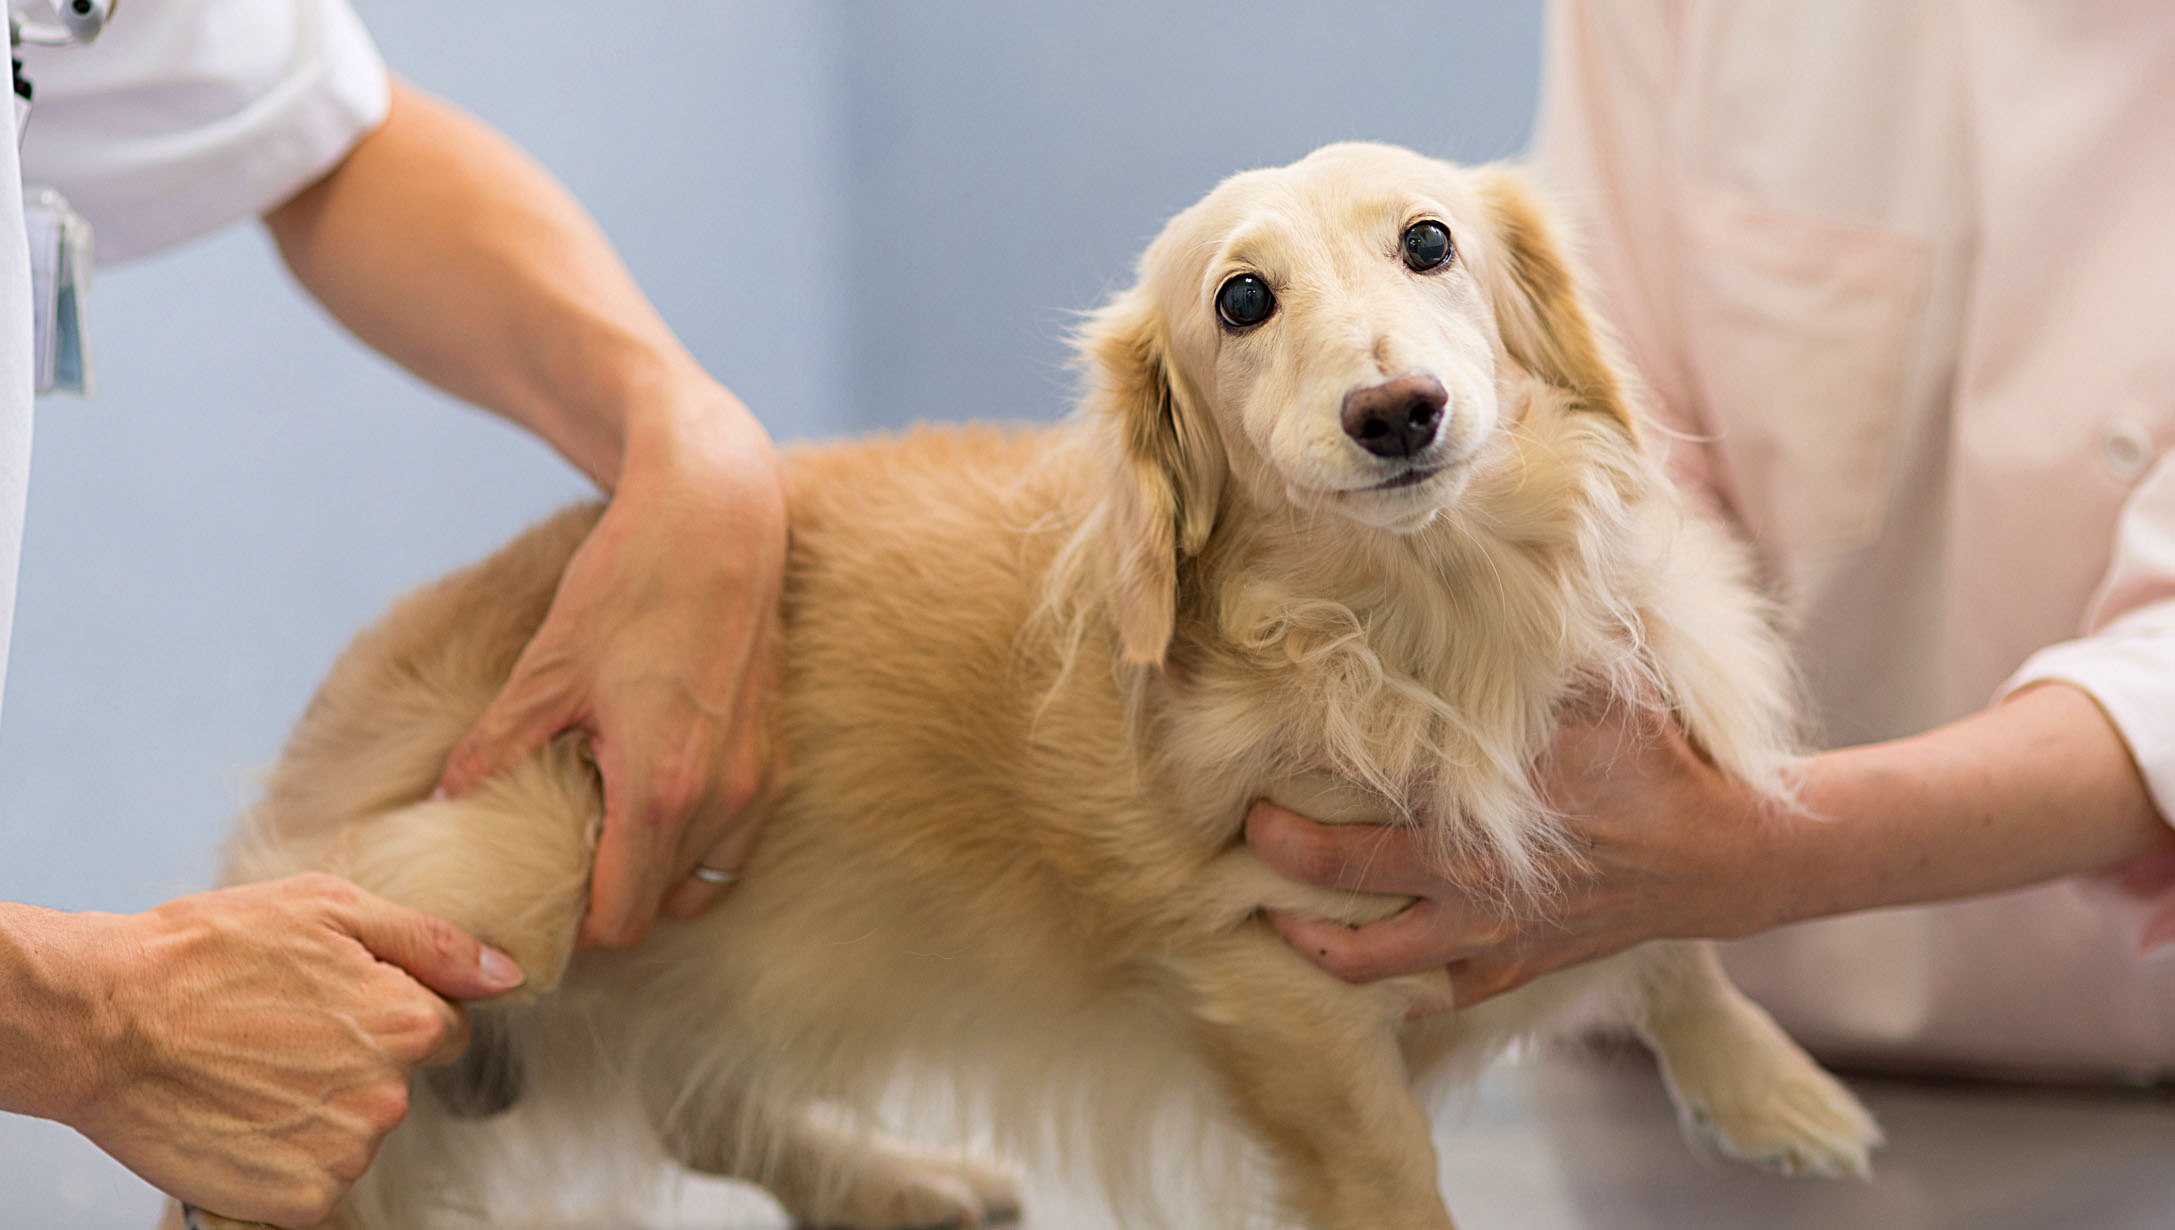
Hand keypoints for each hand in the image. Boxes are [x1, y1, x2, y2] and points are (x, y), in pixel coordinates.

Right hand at [62, 875, 524, 1227]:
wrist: (104, 1022)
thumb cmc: (207, 954)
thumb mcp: (328, 910)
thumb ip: (433, 944)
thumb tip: (508, 975)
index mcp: (408, 1023)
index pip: (444, 1031)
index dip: (388, 1012)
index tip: (329, 1005)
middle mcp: (388, 1097)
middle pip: (397, 1086)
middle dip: (351, 1062)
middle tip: (274, 1035)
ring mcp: (342, 1155)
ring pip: (353, 1133)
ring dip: (314, 1112)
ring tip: (246, 1073)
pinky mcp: (295, 1202)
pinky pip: (313, 1182)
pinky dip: (282, 1159)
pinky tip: (240, 1119)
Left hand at [439, 391, 787, 948]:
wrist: (719, 518)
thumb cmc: (632, 584)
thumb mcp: (547, 670)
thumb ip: (497, 749)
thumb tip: (447, 803)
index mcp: (661, 791)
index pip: (621, 920)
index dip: (573, 926)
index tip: (536, 898)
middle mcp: (724, 798)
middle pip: (660, 905)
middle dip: (609, 898)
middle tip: (557, 862)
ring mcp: (760, 778)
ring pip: (704, 878)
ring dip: (655, 873)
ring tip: (604, 830)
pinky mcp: (776, 753)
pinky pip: (736, 838)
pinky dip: (695, 840)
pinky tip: (651, 793)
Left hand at [1247, 696, 1772, 1009]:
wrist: (1719, 854)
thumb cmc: (1652, 760)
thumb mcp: (1595, 685)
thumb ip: (1530, 645)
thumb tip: (1482, 573)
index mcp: (1477, 800)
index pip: (1361, 774)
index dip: (1302, 755)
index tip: (1261, 733)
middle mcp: (1466, 875)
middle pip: (1336, 868)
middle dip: (1275, 848)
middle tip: (1242, 825)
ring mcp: (1483, 932)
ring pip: (1366, 957)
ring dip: (1307, 939)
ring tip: (1269, 916)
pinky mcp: (1508, 967)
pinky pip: (1427, 993)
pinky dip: (1384, 989)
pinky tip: (1352, 967)